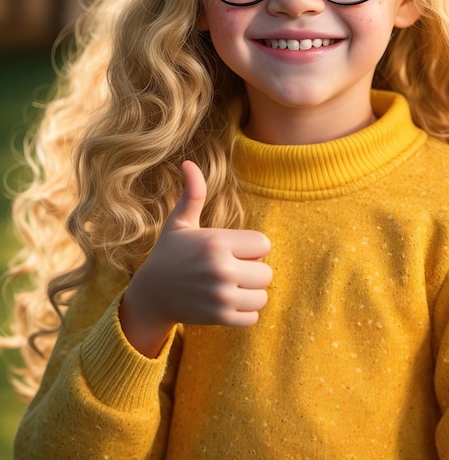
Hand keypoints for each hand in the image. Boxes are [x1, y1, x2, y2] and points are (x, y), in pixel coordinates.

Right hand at [119, 161, 271, 356]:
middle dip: (253, 271)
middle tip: (233, 270)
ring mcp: (221, 296)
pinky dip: (245, 312)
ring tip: (232, 287)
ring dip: (251, 293)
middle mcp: (221, 269)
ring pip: (262, 295)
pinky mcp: (220, 318)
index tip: (235, 251)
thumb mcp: (180, 223)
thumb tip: (189, 163)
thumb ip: (193, 194)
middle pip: (267, 272)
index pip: (264, 244)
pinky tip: (228, 303)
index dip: (252, 248)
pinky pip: (253, 317)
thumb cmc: (169, 254)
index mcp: (216, 242)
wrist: (150, 295)